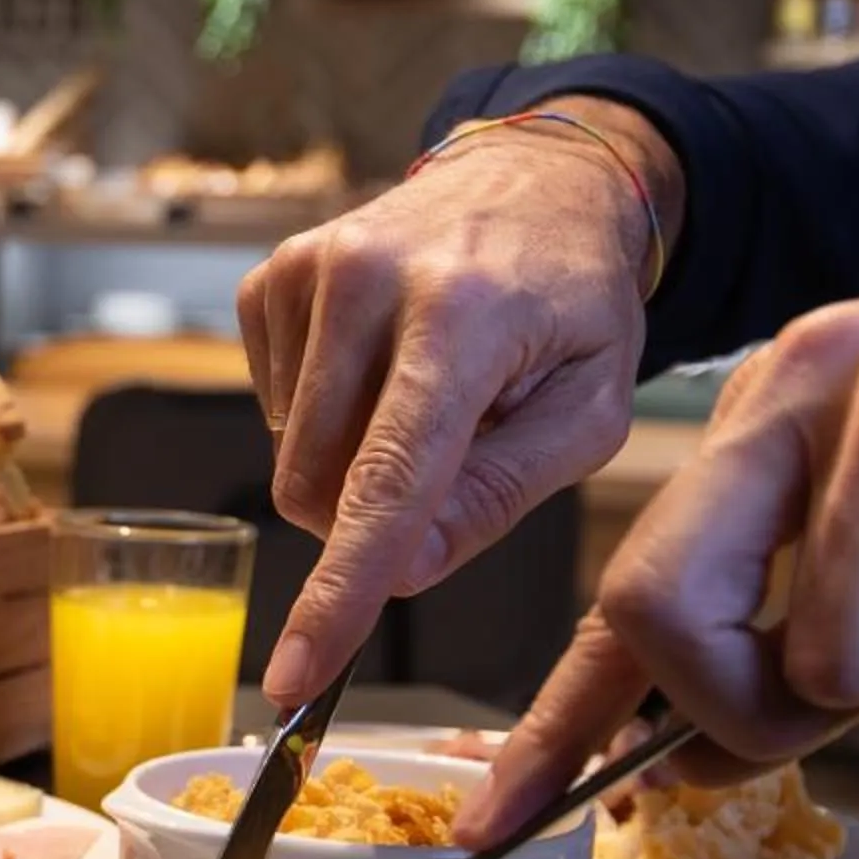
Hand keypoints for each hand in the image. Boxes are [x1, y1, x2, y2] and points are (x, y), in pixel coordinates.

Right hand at [240, 102, 678, 705]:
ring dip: (355, 463)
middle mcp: (367, 280)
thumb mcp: (588, 413)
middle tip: (456, 453)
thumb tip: (400, 571)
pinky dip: (327, 418)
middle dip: (376, 518)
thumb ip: (498, 497)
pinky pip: (274, 413)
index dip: (339, 593)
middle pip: (321, 487)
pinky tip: (381, 368)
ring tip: (427, 394)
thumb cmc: (574, 304)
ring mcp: (307, 271)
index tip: (294, 675)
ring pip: (291, 459)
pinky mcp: (271, 278)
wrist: (538, 182)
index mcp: (462, 317)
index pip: (386, 482)